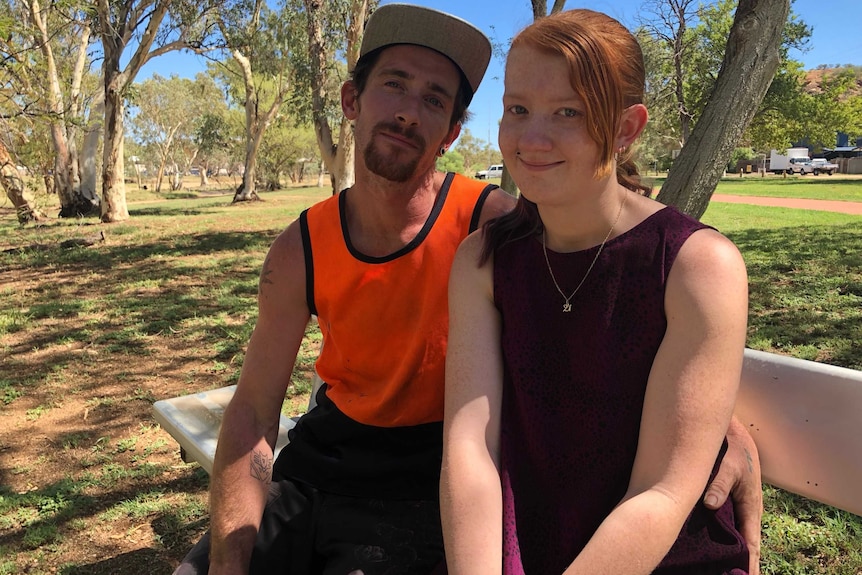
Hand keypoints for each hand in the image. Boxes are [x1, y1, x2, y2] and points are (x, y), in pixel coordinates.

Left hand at [704, 416, 762, 574]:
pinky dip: (728, 539)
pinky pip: (731, 525)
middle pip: (747, 544)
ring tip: (729, 572)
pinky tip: (718, 549)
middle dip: (744, 563)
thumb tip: (710, 504)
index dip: (749, 561)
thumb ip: (719, 484)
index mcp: (751, 506)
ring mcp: (740, 507)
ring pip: (739, 536)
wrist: (733, 434)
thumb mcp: (727, 465)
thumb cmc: (732, 450)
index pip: (751, 541)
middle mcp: (748, 510)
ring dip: (736, 553)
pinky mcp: (732, 501)